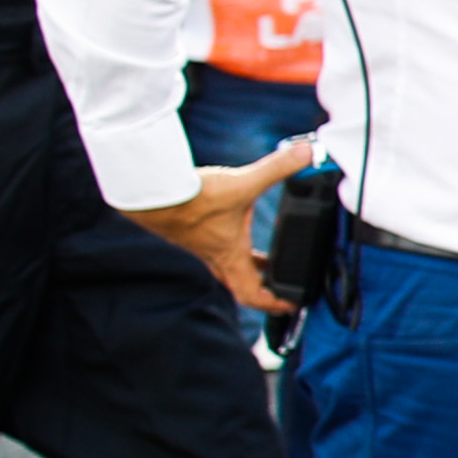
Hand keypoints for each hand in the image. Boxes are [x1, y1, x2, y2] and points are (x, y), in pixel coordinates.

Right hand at [114, 138, 314, 314]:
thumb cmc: (191, 198)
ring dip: (248, 265)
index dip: (274, 304)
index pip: (253, 295)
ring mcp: (202, 244)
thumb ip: (277, 168)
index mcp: (230, 256)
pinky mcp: (192, 231)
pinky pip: (215, 247)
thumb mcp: (243, 183)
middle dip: (264, 287)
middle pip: (242, 284)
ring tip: (267, 259)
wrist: (150, 192)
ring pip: (228, 265)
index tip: (293, 304)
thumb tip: (306, 153)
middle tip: (283, 284)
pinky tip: (235, 225)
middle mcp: (215, 255)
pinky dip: (231, 243)